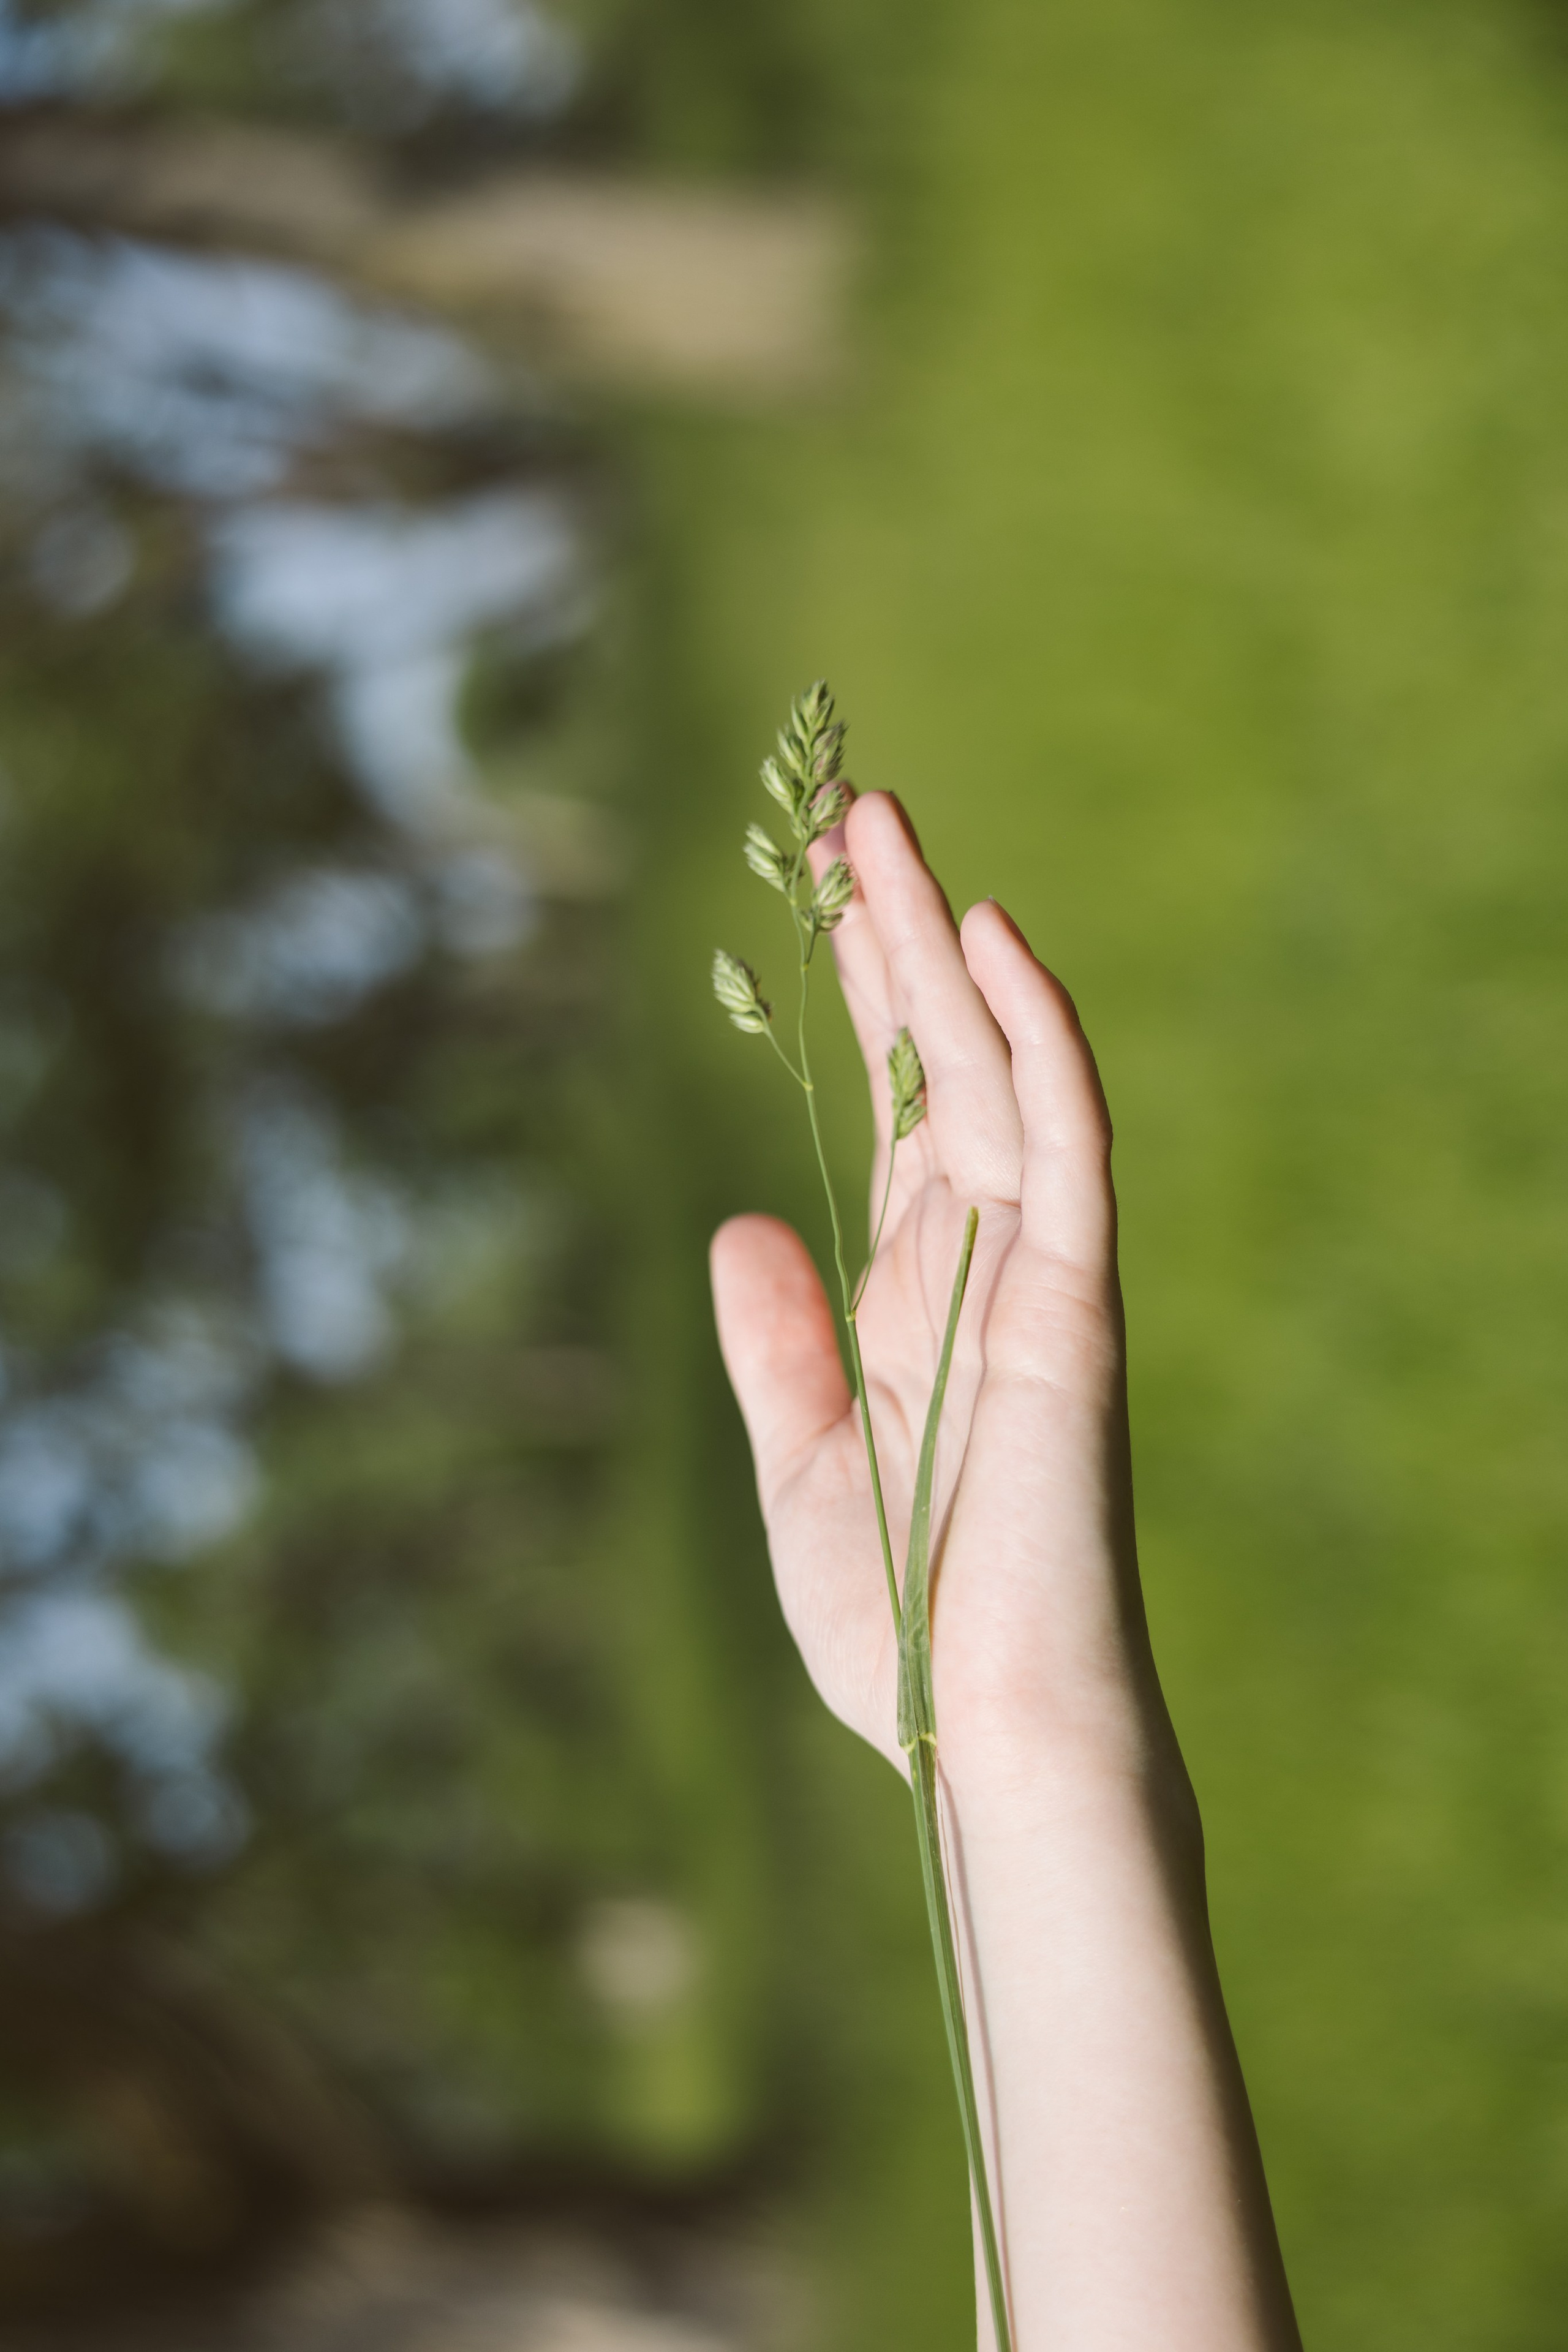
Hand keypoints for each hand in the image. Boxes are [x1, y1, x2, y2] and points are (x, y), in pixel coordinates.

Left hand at [711, 790, 1173, 1812]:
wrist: (991, 1736)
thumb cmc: (906, 1626)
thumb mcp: (798, 1464)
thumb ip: (775, 1342)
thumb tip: (743, 1225)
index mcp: (917, 1295)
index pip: (894, 1107)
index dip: (859, 997)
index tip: (816, 891)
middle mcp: (983, 1262)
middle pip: (937, 1060)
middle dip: (893, 935)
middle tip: (845, 811)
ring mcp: (1037, 1275)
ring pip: (995, 1069)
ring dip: (945, 947)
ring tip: (886, 829)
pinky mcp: (1075, 1307)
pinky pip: (1069, 1146)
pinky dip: (1039, 1039)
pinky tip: (996, 940)